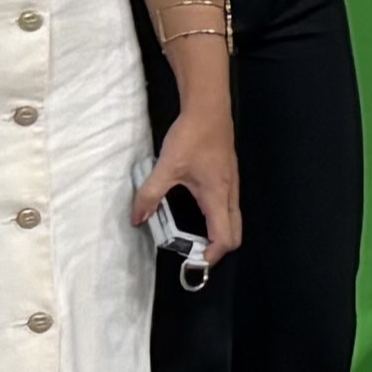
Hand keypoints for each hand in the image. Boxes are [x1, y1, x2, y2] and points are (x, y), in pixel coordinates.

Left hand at [135, 98, 245, 262]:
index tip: (194, 262)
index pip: (224, 238)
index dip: (212, 255)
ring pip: (233, 219)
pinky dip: (217, 217)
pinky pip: (229, 205)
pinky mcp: (228, 175)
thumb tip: (138, 217)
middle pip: (234, 232)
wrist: (208, 109)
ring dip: (217, 232)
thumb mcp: (166, 166)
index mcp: (217, 196)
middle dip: (217, 248)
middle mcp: (229, 193)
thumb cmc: (193, 136)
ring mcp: (232, 184)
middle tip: (194, 252)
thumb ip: (150, 194)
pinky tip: (196, 209)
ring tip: (193, 235)